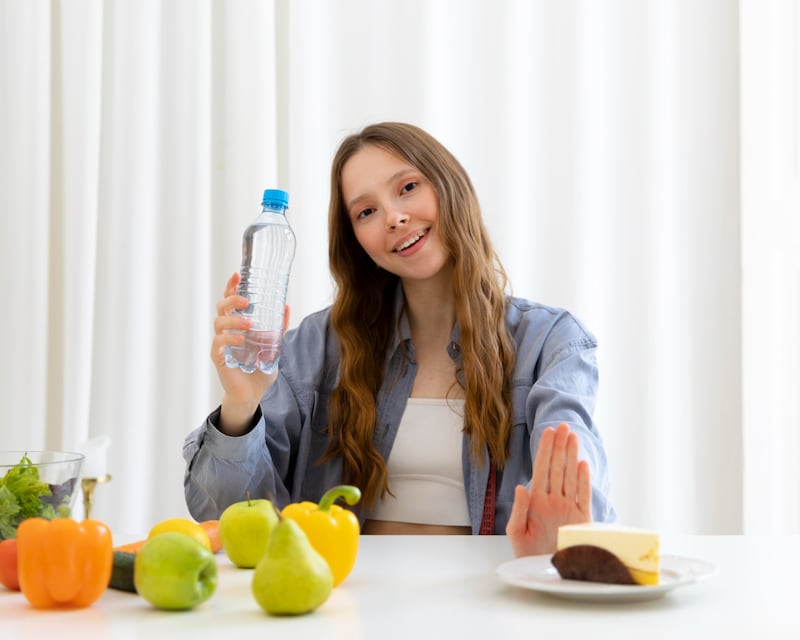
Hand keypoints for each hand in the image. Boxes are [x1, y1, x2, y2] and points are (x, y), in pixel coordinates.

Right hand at [210, 272, 289, 434]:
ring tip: (249, 323)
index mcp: (237, 325)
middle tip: (246, 301)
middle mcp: (227, 331)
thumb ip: (278, 328)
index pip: (230, 301)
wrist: (252, 394)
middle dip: (231, 300)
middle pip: (221, 308)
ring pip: (219, 323)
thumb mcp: (274, 345)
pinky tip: (240, 340)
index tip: (238, 275)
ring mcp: (221, 344)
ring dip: (233, 320)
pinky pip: (219, 344)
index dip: (231, 287)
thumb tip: (286, 306)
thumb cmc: (260, 368)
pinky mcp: (219, 358)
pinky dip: (229, 339)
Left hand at [506, 423, 590, 556]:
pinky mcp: (581, 519)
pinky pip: (582, 495)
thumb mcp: (517, 532)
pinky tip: (582, 464)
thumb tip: (521, 486)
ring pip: (570, 476)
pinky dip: (583, 480)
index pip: (541, 469)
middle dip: (559, 446)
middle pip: (557, 467)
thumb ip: (519, 509)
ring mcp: (568, 508)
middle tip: (562, 425)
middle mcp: (553, 500)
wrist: (546, 571)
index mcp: (536, 500)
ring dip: (571, 456)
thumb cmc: (528, 553)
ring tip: (572, 436)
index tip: (548, 432)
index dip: (545, 450)